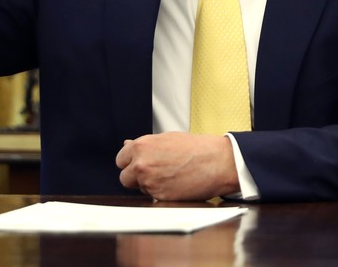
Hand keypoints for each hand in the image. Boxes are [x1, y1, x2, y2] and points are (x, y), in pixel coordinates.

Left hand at [115, 132, 239, 200]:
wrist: (217, 162)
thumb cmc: (195, 148)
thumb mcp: (167, 139)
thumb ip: (145, 145)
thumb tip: (127, 144)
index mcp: (141, 146)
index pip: (120, 159)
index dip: (130, 162)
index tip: (139, 163)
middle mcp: (141, 165)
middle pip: (124, 177)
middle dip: (135, 176)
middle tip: (154, 172)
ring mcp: (149, 182)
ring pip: (139, 189)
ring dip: (148, 185)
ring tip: (168, 176)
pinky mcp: (160, 197)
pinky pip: (152, 197)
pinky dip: (160, 193)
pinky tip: (175, 184)